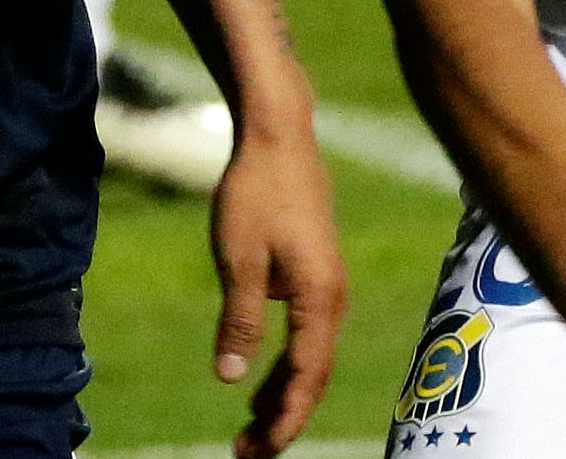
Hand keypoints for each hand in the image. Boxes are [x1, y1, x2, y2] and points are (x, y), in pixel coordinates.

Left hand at [213, 128, 351, 457]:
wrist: (278, 137)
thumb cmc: (256, 192)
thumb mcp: (238, 258)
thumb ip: (239, 320)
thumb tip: (231, 378)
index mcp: (320, 300)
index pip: (306, 377)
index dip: (285, 419)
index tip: (260, 450)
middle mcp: (333, 299)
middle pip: (313, 376)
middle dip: (283, 418)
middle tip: (248, 453)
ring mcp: (327, 288)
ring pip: (310, 358)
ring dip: (283, 394)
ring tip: (252, 429)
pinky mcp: (315, 276)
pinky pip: (305, 336)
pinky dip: (285, 365)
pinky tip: (259, 381)